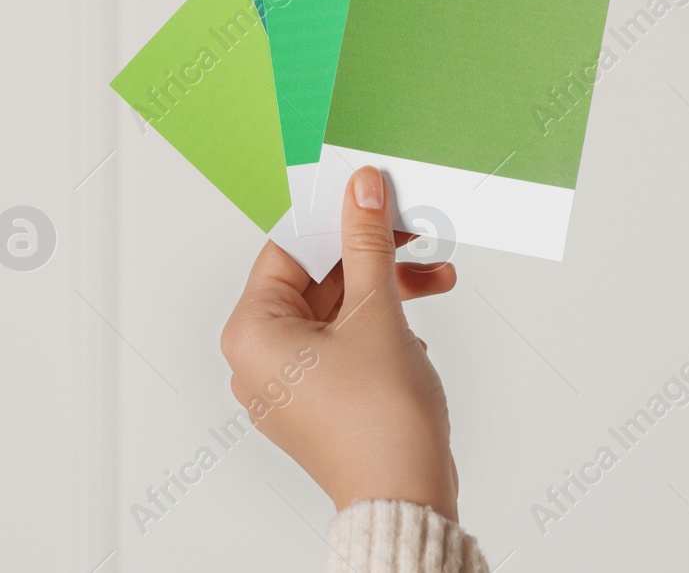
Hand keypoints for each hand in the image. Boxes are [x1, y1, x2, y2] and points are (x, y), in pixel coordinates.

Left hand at [220, 167, 459, 519]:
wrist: (406, 499)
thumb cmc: (379, 422)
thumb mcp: (376, 310)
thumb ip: (366, 242)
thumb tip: (361, 190)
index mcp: (251, 331)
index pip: (288, 248)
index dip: (335, 217)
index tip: (370, 195)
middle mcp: (258, 358)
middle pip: (315, 278)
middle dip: (372, 256)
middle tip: (413, 231)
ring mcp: (287, 383)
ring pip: (335, 311)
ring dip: (385, 290)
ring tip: (437, 278)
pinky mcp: (317, 400)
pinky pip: (342, 343)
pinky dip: (378, 326)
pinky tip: (415, 329)